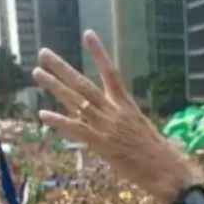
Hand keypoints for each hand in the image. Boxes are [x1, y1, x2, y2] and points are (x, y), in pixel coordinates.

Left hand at [32, 31, 195, 203]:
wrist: (165, 169)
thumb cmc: (156, 152)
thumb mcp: (139, 127)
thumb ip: (122, 119)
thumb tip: (111, 119)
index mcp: (126, 104)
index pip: (111, 72)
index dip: (99, 53)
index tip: (88, 34)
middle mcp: (114, 110)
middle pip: (84, 84)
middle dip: (62, 68)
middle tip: (44, 53)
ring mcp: (107, 126)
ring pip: (76, 101)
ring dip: (55, 87)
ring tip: (37, 73)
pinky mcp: (102, 143)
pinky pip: (77, 129)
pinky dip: (59, 122)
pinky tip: (43, 114)